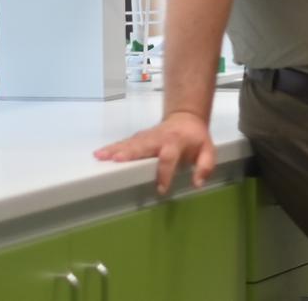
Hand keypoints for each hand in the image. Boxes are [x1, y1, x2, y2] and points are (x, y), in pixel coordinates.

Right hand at [94, 111, 217, 195]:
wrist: (186, 117)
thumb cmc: (196, 138)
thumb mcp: (208, 150)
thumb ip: (205, 166)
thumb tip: (197, 183)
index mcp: (176, 143)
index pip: (169, 159)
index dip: (165, 174)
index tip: (160, 189)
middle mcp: (159, 139)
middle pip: (143, 146)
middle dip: (129, 153)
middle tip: (115, 160)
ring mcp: (147, 136)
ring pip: (130, 143)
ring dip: (115, 149)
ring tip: (99, 156)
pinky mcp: (139, 137)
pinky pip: (125, 142)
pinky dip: (112, 147)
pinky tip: (100, 153)